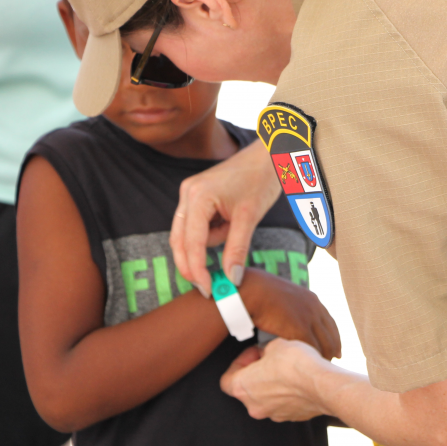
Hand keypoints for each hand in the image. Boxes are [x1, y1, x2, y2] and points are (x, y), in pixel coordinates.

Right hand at [170, 141, 280, 296]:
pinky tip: (229, 222)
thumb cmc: (260, 180)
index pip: (191, 242)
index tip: (207, 289)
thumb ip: (237, 249)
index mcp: (198, 196)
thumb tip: (232, 279)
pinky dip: (211, 233)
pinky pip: (196, 225)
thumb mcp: (249, 218)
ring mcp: (189, 193)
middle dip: (192, 264)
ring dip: (208, 243)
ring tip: (235, 227)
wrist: (267, 156)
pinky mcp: (196, 196)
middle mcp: (187, 193)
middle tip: (208, 286)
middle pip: (179, 240)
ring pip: (188, 234)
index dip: (197, 269)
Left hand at [220, 339, 330, 421]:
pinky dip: (289, 393)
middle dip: (258, 372)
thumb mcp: (275, 344)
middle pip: (248, 388)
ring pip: (267, 397)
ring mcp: (274, 414)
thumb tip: (267, 353)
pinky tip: (300, 379)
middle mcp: (254, 406)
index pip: (227, 379)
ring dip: (274, 384)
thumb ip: (265, 350)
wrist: (324, 384)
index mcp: (242, 388)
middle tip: (272, 359)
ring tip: (289, 368)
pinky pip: (284, 403)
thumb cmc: (296, 364)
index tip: (255, 354)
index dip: (239, 363)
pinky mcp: (292, 416)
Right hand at [238, 268, 340, 359]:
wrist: (252, 290)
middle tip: (334, 361)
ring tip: (321, 369)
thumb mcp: (282, 296)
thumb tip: (286, 316)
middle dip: (334, 349)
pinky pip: (313, 348)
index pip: (329, 322)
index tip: (337, 348)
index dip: (334, 336)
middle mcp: (315, 308)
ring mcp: (309, 318)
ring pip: (325, 344)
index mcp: (311, 299)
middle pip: (331, 334)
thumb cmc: (259, 292)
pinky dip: (313, 359)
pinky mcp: (300, 328)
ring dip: (325, 357)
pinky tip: (311, 368)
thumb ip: (290, 306)